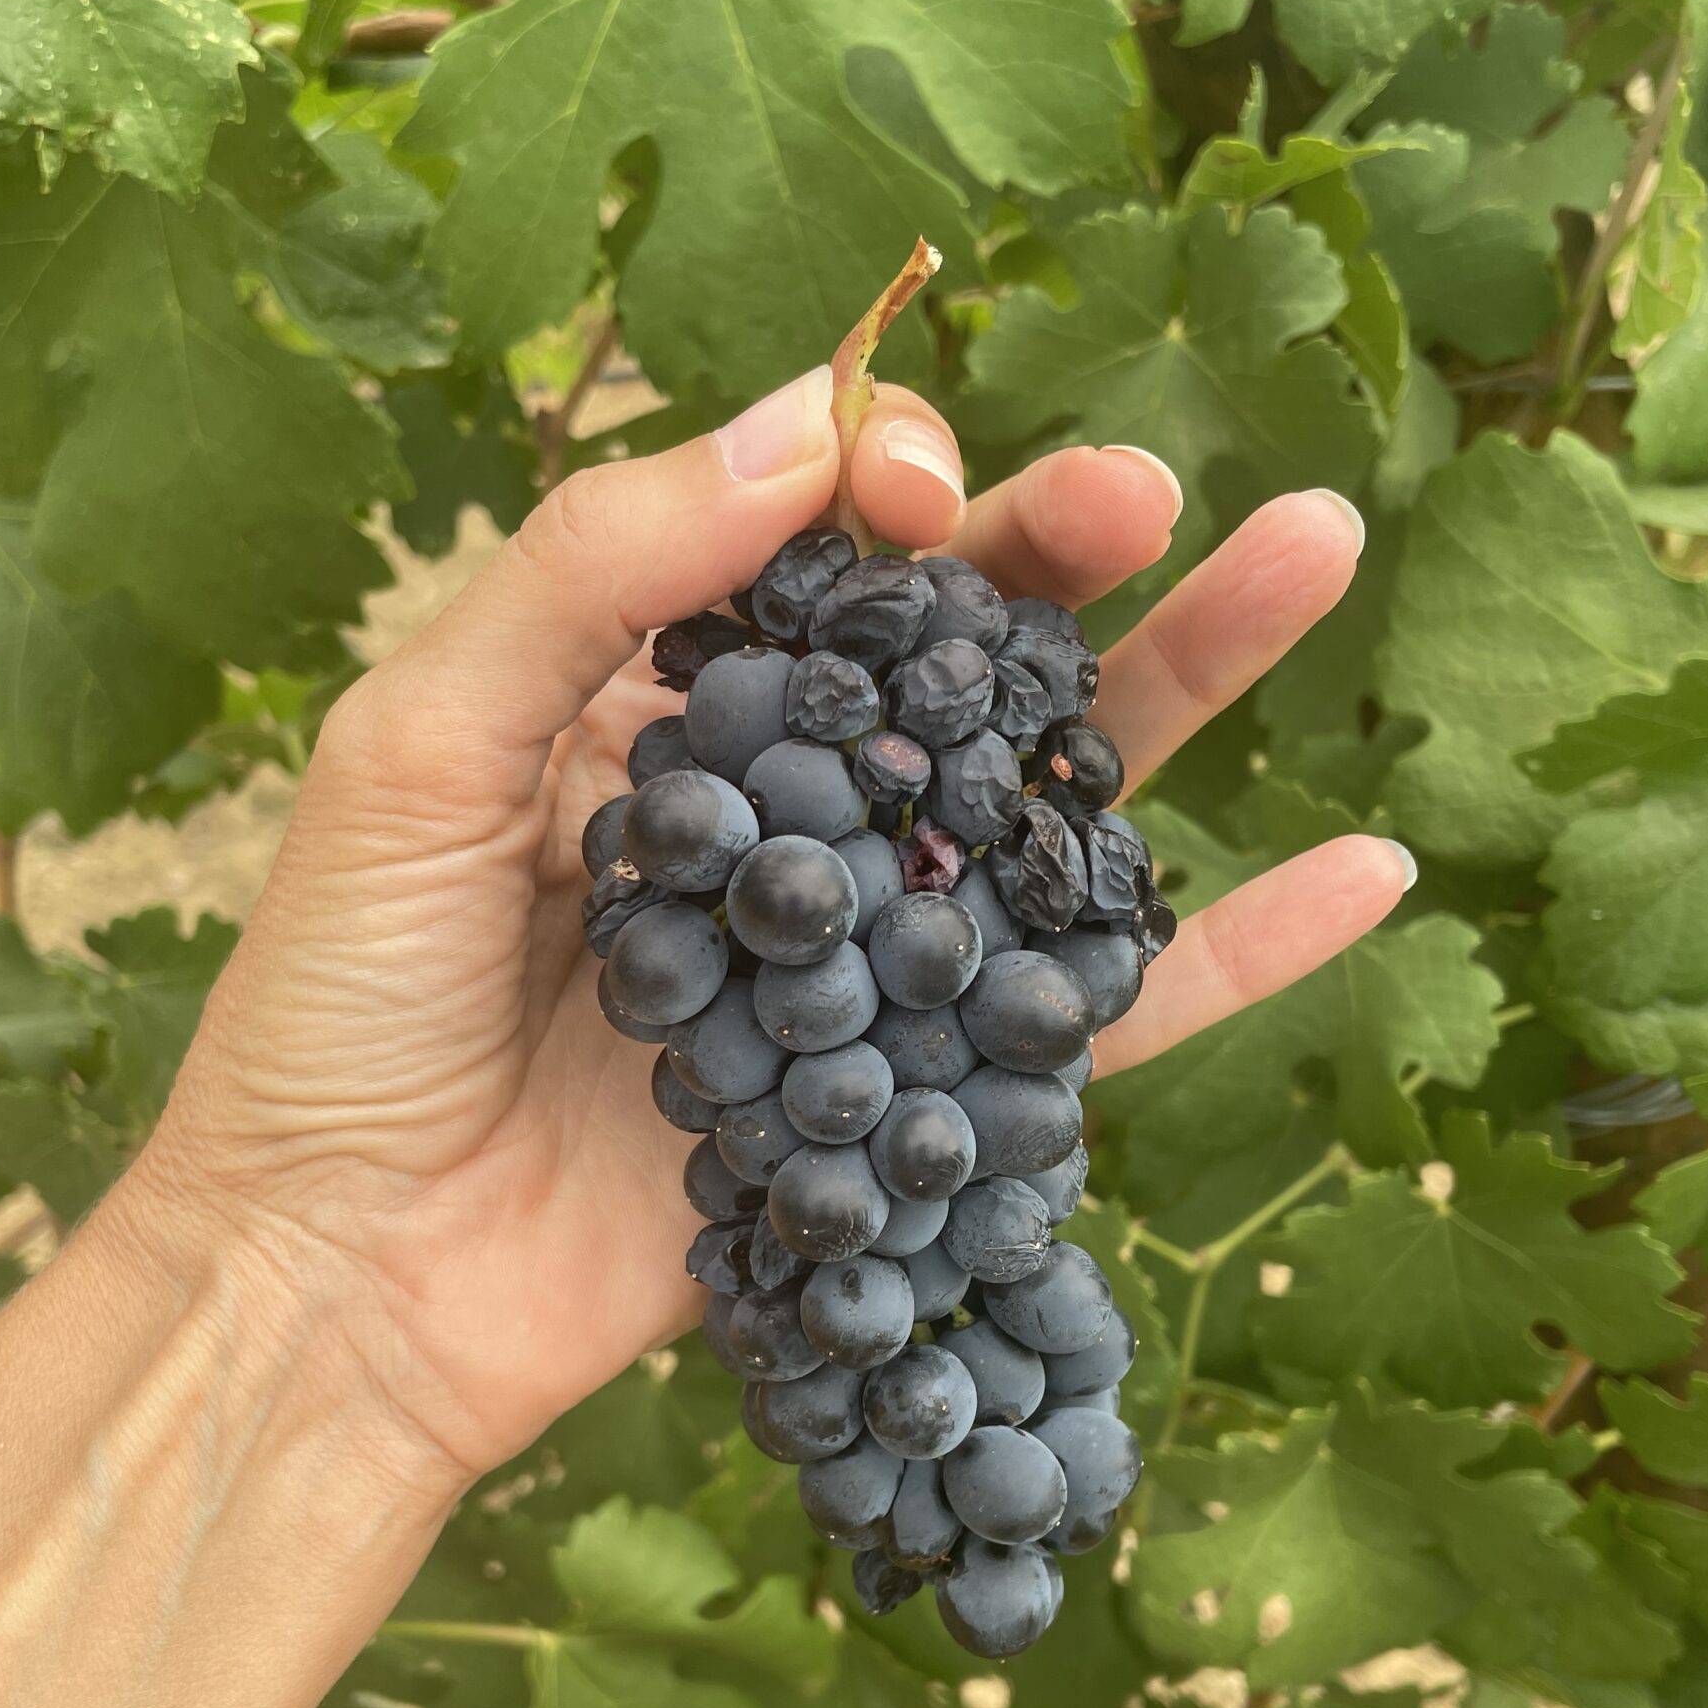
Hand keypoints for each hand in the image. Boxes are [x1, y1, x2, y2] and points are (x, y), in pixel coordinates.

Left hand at [130, 365, 1402, 1483]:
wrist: (351, 1283)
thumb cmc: (338, 1010)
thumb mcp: (415, 751)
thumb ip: (591, 573)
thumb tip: (800, 424)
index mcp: (650, 701)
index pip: (810, 546)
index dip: (886, 486)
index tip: (922, 496)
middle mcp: (781, 810)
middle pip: (961, 650)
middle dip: (1065, 550)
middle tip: (1162, 488)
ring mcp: (864, 950)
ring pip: (1053, 796)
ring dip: (1191, 678)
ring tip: (1312, 550)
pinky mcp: (918, 1092)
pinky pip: (1102, 1017)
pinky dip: (1240, 951)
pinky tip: (1369, 869)